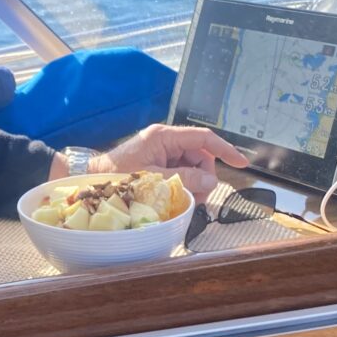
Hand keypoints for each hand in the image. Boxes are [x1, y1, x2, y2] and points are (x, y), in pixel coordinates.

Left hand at [88, 124, 248, 202]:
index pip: (203, 138)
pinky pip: (182, 172)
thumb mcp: (154, 177)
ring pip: (193, 167)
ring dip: (195, 184)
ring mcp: (163, 152)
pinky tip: (178, 198)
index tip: (241, 163)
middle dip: (204, 176)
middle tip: (197, 196)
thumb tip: (210, 180)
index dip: (225, 150)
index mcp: (164, 136)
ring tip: (185, 200)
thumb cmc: (118, 175)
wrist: (94, 180)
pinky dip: (185, 186)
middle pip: (201, 155)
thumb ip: (184, 177)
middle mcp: (166, 141)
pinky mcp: (160, 163)